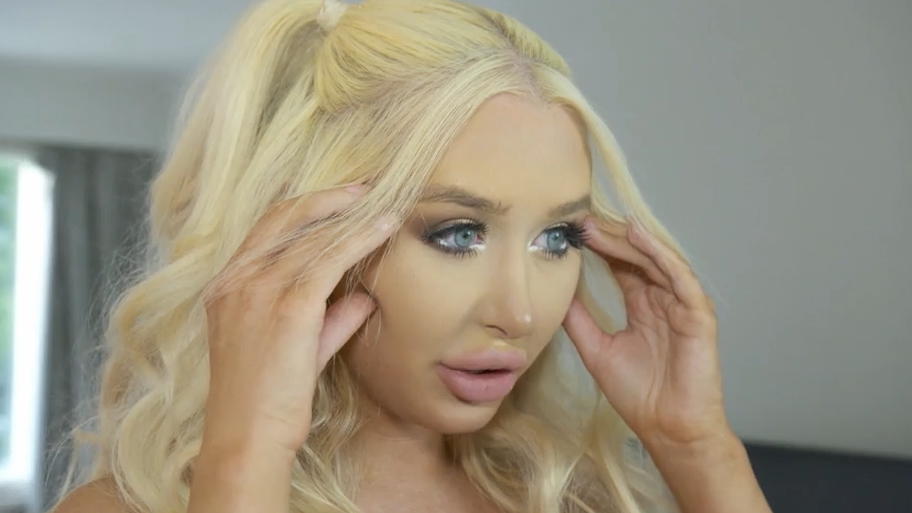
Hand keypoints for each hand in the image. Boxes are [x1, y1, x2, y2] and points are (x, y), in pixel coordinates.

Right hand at [200, 183, 399, 454]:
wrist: (246, 439)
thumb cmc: (267, 402)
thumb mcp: (298, 350)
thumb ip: (329, 320)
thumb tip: (363, 299)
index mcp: (226, 286)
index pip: (268, 229)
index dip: (307, 207)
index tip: (342, 199)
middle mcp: (237, 280)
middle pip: (286, 217)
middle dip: (329, 197)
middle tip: (366, 188)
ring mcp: (257, 291)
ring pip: (312, 236)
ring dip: (352, 215)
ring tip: (383, 204)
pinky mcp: (287, 308)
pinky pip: (330, 259)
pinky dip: (360, 238)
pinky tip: (383, 228)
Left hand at [562, 214, 729, 448]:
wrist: (668, 429)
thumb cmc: (638, 395)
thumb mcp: (597, 349)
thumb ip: (579, 320)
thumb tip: (556, 293)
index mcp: (643, 306)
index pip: (621, 266)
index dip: (600, 247)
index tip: (573, 230)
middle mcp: (663, 300)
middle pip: (637, 257)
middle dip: (610, 238)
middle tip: (583, 221)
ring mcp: (682, 305)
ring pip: (657, 261)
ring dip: (631, 241)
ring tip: (603, 225)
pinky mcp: (698, 315)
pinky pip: (680, 278)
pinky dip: (661, 255)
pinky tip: (639, 238)